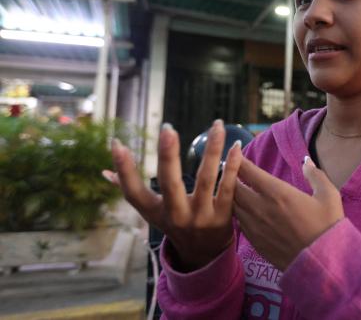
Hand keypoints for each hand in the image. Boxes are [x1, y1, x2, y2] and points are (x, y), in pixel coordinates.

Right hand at [102, 119, 241, 270]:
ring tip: (217, 124)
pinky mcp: (223, 217)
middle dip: (167, 156)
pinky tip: (236, 145)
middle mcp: (176, 215)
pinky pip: (228, 187)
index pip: (133, 192)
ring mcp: (200, 217)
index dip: (123, 170)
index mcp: (154, 212)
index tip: (116, 143)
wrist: (204, 256)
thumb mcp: (152, 212)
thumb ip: (130, 189)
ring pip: (206, 179)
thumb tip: (103, 171)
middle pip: (170, 183)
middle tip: (167, 128)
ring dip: (212, 150)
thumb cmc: (175, 224)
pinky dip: (233, 166)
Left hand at [233, 156, 343, 270]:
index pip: (248, 170)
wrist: (322, 263)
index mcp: (277, 192)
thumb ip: (315, 175)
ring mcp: (255, 226)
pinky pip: (238, 221)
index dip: (238, 158)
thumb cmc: (327, 227)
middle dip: (230, 174)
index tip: (235, 150)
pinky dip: (237, 211)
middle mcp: (260, 207)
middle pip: (233, 186)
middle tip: (229, 167)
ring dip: (231, 193)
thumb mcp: (329, 195)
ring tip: (232, 186)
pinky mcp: (254, 241)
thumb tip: (306, 161)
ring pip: (233, 205)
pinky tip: (242, 208)